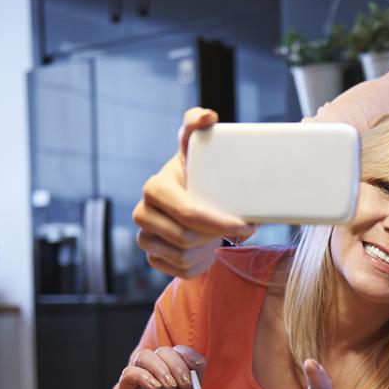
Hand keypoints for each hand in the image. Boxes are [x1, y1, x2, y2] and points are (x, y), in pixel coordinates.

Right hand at [115, 346, 204, 388]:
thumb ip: (194, 383)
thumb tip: (196, 363)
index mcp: (172, 374)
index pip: (178, 351)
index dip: (187, 356)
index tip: (195, 370)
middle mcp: (155, 373)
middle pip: (163, 351)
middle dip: (177, 364)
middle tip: (182, 384)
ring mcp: (138, 380)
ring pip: (145, 356)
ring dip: (161, 368)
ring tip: (169, 387)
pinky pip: (129, 373)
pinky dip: (144, 376)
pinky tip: (155, 388)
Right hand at [133, 107, 257, 277]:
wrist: (189, 197)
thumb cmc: (197, 171)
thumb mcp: (198, 148)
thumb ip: (197, 124)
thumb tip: (208, 116)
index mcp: (154, 188)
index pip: (189, 214)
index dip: (220, 222)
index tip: (246, 224)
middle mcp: (142, 214)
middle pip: (188, 239)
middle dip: (217, 235)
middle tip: (239, 226)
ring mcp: (144, 238)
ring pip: (185, 257)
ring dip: (209, 249)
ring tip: (218, 233)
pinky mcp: (151, 258)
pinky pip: (183, 271)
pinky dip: (201, 264)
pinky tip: (206, 248)